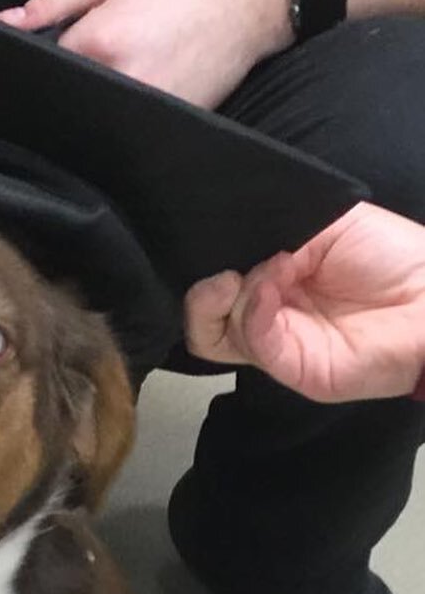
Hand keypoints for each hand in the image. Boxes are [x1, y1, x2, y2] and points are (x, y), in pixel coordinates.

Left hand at [0, 0, 293, 108]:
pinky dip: (122, 119)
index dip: (43, 68)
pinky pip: (128, 129)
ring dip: (94, 108)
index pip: (46, 71)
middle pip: (70, 101)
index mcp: (100, 41)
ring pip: (97, 120)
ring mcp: (146, 109)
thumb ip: (56, 2)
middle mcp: (121, 81)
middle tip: (88, 71)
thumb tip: (8, 23)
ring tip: (117, 82)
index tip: (53, 62)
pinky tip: (133, 99)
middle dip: (70, 89)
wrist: (248, 3)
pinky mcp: (166, 125)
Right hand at [185, 203, 424, 401]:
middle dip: (204, 295)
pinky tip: (273, 284)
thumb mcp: (323, 225)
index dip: (207, 271)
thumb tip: (241, 260)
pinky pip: (256, 344)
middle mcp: (266, 320)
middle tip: (226, 272)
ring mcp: (278, 347)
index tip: (220, 245)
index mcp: (269, 287)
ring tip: (271, 269)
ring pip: (216, 337)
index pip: (214, 293)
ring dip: (234, 296)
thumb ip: (275, 234)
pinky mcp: (295, 368)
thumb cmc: (389, 255)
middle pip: (203, 322)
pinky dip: (254, 312)